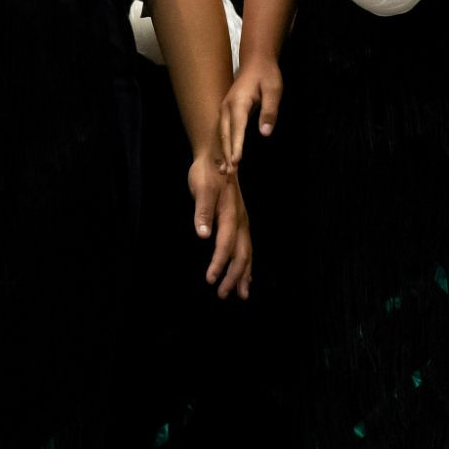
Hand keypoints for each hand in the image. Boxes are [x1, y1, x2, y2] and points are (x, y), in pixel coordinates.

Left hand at [188, 155, 252, 298]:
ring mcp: (243, 220)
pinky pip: (246, 246)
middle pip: (242, 254)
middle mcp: (241, 220)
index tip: (211, 280)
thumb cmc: (207, 172)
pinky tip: (245, 274)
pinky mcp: (240, 220)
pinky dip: (246, 264)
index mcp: (231, 214)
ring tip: (241, 294)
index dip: (219, 264)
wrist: (217, 154)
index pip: (225, 244)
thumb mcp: (201, 188)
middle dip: (234, 276)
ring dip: (243, 274)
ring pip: (247, 252)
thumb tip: (203, 235)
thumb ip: (202, 212)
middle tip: (223, 295)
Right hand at [220, 57, 284, 164]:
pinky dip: (224, 144)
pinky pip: (223, 130)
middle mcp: (228, 107)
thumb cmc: (267, 75)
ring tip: (226, 171)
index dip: (236, 146)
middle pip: (225, 134)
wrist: (257, 61)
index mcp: (239, 102)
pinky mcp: (227, 110)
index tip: (236, 162)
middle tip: (229, 174)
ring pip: (222, 134)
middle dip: (227, 154)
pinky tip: (226, 157)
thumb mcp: (274, 90)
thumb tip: (265, 132)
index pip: (237, 128)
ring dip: (223, 152)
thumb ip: (269, 111)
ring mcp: (225, 108)